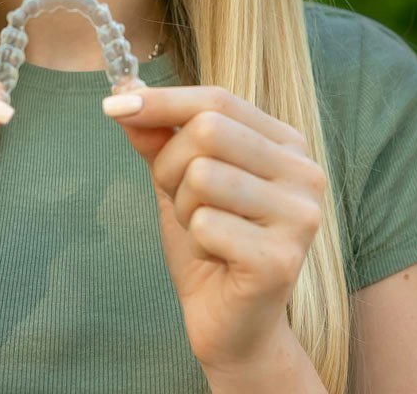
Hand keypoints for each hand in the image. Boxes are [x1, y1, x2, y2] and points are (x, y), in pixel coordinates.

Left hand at [102, 86, 325, 374]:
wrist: (231, 325)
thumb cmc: (209, 244)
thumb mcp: (178, 179)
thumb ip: (158, 135)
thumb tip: (125, 92)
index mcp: (286, 143)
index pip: (218, 99)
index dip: (163, 100)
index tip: (113, 104)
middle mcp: (304, 172)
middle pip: (208, 130)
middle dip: (169, 164)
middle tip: (176, 200)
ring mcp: (299, 216)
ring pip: (203, 175)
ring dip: (182, 207)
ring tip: (202, 232)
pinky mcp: (282, 259)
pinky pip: (205, 224)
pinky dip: (194, 241)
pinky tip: (214, 259)